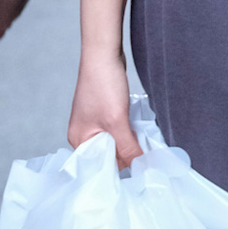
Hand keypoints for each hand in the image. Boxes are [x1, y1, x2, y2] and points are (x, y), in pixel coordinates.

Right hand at [69, 51, 142, 167]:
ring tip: (147, 146)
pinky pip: (119, 129)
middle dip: (127, 155)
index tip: (138, 175)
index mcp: (79, 139)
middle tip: (148, 161)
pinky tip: (142, 131)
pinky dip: (130, 131)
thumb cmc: (103, 84)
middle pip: (109, 154)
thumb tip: (142, 167)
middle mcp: (84, 133)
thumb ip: (128, 147)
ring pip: (116, 141)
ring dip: (131, 142)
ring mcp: (95, 121)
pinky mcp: (105, 111)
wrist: (104, 52)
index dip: (119, 171)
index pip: (100, 165)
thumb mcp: (117, 121)